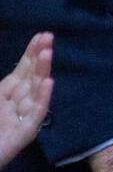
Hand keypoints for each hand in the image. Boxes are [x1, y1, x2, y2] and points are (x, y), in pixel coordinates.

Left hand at [0, 32, 52, 169]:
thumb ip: (3, 86)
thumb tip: (16, 72)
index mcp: (3, 97)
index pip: (21, 72)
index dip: (30, 54)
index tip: (41, 35)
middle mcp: (14, 106)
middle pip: (31, 79)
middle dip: (40, 59)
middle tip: (49, 37)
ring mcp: (20, 121)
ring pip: (35, 94)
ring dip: (42, 72)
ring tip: (48, 53)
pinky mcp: (22, 136)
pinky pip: (35, 116)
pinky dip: (42, 99)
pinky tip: (48, 83)